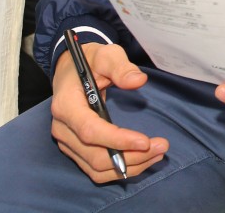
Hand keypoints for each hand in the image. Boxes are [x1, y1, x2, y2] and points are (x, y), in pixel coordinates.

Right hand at [50, 43, 165, 181]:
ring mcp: (67, 142)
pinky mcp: (75, 149)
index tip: (145, 141)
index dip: (117, 140)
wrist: (72, 69)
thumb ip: (121, 67)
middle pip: (95, 155)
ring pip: (97, 168)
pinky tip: (143, 159)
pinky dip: (120, 168)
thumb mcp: (106, 55)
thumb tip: (138, 81)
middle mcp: (63, 129)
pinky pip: (96, 169)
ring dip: (129, 166)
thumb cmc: (90, 61)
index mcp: (66, 105)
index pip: (90, 131)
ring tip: (157, 154)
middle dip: (130, 157)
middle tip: (162, 147)